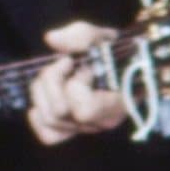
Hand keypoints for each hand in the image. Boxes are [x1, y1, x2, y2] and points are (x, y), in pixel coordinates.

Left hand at [27, 22, 129, 145]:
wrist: (130, 66)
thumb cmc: (117, 52)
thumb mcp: (104, 37)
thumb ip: (81, 35)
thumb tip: (51, 39)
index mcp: (116, 103)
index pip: (84, 109)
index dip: (77, 84)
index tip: (85, 66)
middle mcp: (100, 122)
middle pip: (58, 113)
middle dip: (53, 81)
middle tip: (65, 63)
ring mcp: (86, 128)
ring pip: (49, 120)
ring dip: (43, 90)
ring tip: (56, 74)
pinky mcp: (73, 130)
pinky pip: (48, 135)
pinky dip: (39, 116)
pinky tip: (43, 97)